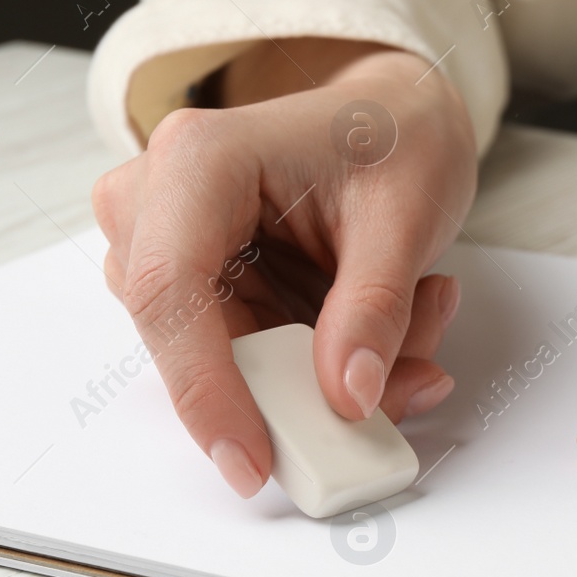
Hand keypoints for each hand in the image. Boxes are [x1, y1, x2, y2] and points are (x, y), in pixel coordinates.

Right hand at [92, 38, 476, 497]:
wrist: (395, 116)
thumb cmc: (393, 137)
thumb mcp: (407, 216)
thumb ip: (375, 308)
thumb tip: (347, 396)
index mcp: (198, 159)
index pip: (168, 290)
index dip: (203, 389)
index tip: (252, 460)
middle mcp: (160, 200)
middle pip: (192, 339)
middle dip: (298, 388)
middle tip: (405, 384)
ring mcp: (170, 246)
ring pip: (226, 360)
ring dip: (324, 372)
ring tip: (416, 321)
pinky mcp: (201, 286)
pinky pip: (250, 360)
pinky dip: (323, 363)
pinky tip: (390, 323)